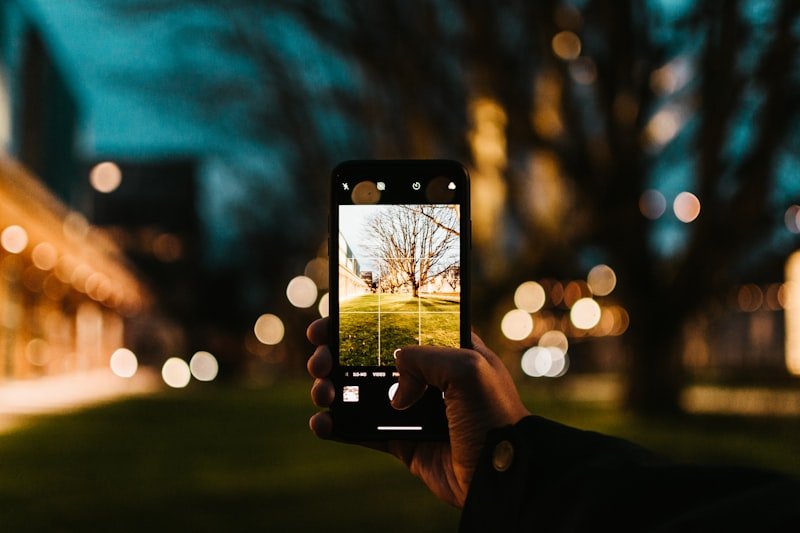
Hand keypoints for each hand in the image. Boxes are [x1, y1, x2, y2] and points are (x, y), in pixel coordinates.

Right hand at [306, 317, 529, 506]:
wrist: (500, 475)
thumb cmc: (494, 416)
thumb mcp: (467, 368)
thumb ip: (425, 357)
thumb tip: (395, 375)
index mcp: (447, 350)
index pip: (398, 325)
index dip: (363, 320)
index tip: (332, 317)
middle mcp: (427, 377)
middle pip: (370, 356)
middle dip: (336, 353)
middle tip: (319, 358)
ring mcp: (412, 409)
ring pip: (360, 391)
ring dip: (332, 388)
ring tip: (323, 391)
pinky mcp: (402, 442)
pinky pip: (362, 430)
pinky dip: (338, 426)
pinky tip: (322, 422)